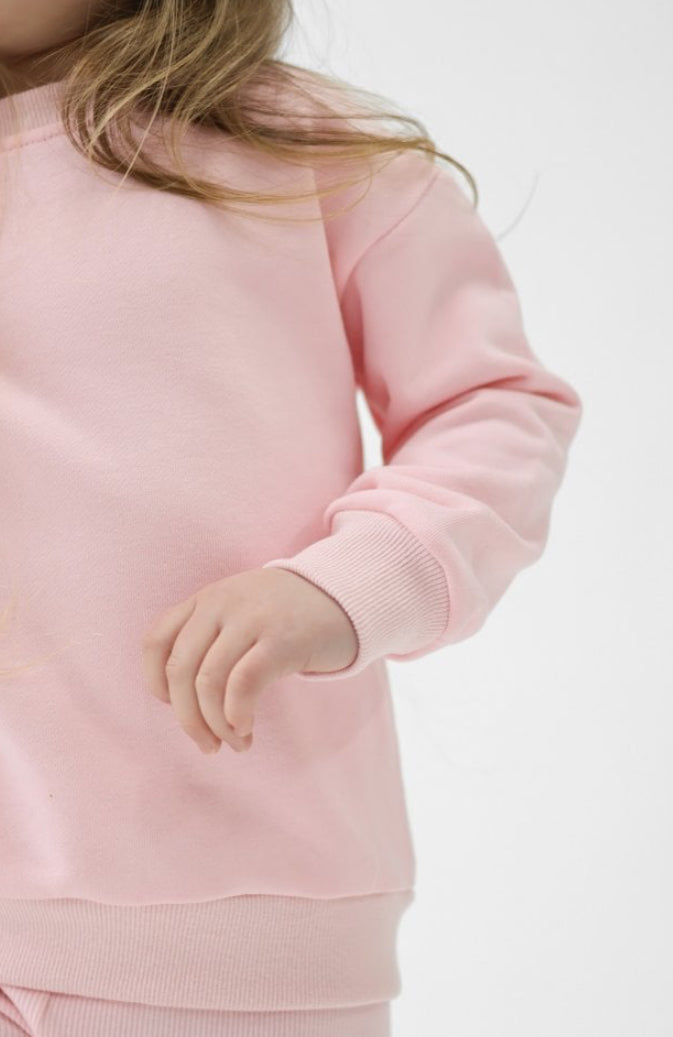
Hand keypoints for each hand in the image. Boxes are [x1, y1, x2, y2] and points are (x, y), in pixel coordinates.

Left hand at [140, 567, 358, 754]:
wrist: (345, 595)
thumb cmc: (289, 616)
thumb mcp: (240, 613)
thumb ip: (210, 639)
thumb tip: (183, 700)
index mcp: (205, 600)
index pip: (155, 642)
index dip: (156, 684)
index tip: (175, 707)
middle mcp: (221, 604)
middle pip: (179, 670)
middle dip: (187, 718)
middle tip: (207, 744)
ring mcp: (250, 619)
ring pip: (208, 682)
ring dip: (216, 724)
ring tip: (236, 741)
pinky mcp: (280, 639)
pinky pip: (243, 684)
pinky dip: (237, 714)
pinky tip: (247, 727)